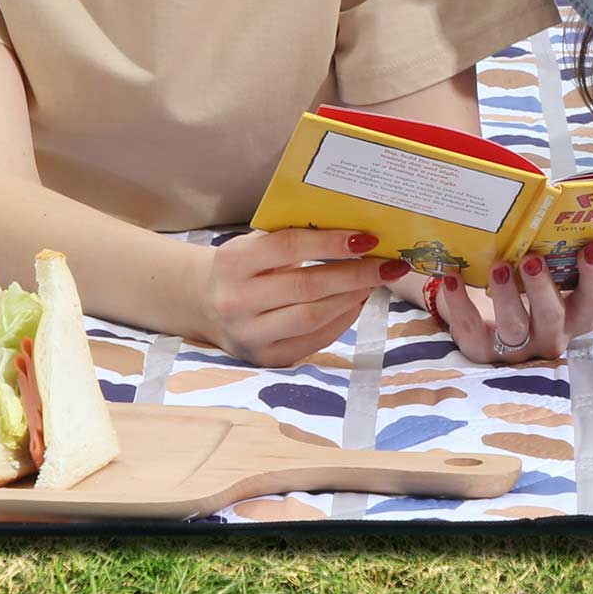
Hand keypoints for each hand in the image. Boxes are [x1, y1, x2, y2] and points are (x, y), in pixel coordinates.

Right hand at [199, 228, 405, 367]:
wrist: (204, 303)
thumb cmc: (242, 266)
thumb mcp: (254, 244)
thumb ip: (292, 237)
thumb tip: (354, 235)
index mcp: (233, 261)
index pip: (290, 247)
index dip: (331, 242)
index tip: (367, 238)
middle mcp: (237, 301)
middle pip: (307, 286)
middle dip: (355, 274)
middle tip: (387, 265)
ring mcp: (250, 335)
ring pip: (313, 316)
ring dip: (352, 298)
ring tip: (375, 282)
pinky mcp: (266, 358)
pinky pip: (313, 340)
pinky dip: (341, 320)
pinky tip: (356, 303)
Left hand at [438, 245, 592, 363]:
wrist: (481, 318)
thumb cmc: (521, 286)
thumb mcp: (537, 275)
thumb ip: (547, 251)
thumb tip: (543, 202)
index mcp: (571, 315)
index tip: (589, 248)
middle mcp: (549, 335)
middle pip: (553, 316)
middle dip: (542, 287)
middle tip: (532, 259)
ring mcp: (516, 348)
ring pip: (514, 327)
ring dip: (507, 296)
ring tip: (498, 266)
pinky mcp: (481, 350)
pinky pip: (471, 328)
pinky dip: (459, 302)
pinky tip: (453, 277)